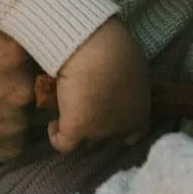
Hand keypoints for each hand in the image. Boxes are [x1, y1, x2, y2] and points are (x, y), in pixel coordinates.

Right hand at [0, 0, 34, 170]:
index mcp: (12, 41)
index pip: (40, 29)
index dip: (25, 30)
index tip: (7, 32)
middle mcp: (22, 82)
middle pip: (37, 67)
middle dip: (19, 64)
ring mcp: (16, 120)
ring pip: (28, 100)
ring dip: (10, 95)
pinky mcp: (6, 150)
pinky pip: (14, 132)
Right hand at [48, 18, 149, 153]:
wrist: (95, 52)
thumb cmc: (117, 50)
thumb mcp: (133, 65)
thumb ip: (130, 81)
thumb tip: (123, 79)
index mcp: (140, 112)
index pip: (136, 133)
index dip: (124, 129)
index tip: (113, 117)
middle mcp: (121, 127)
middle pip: (110, 137)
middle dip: (101, 128)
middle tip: (89, 111)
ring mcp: (98, 132)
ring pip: (88, 142)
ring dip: (81, 133)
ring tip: (70, 115)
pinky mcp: (75, 131)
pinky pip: (63, 143)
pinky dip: (56, 136)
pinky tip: (52, 124)